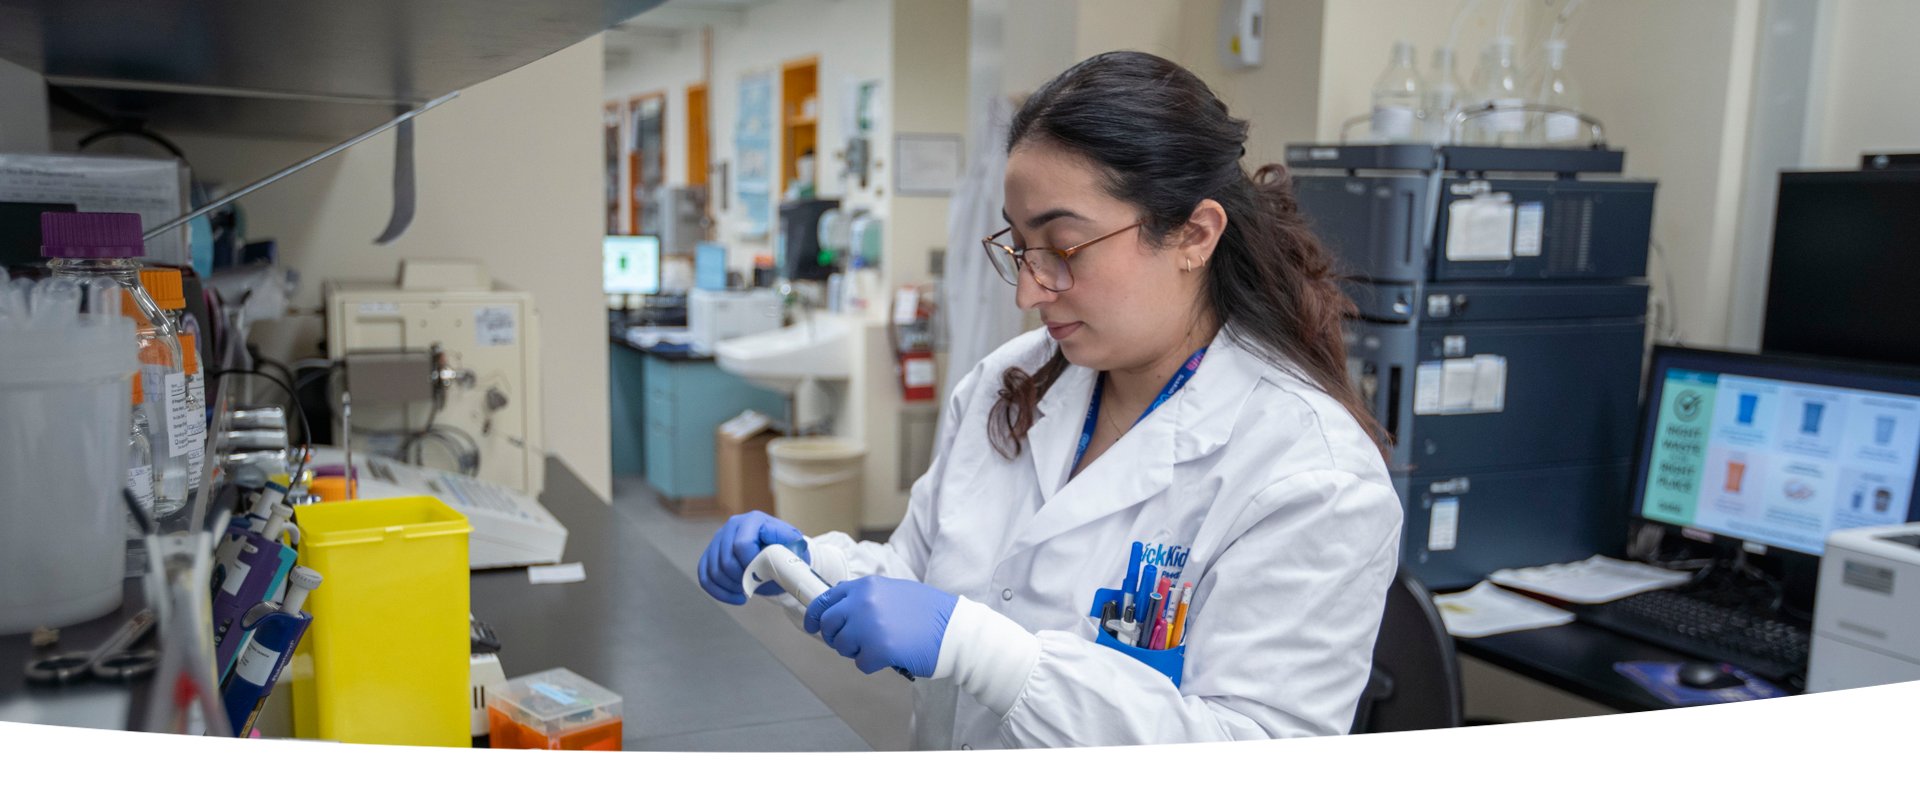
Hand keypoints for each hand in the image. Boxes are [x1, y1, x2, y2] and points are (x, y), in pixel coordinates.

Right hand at [697, 511, 804, 603]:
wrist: (777, 551)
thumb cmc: (786, 549)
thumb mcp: (793, 546)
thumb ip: (787, 550)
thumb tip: (779, 561)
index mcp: (754, 520)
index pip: (742, 544)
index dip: (751, 564)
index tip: (764, 573)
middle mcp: (733, 525)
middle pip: (726, 560)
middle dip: (742, 578)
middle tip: (756, 584)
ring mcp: (719, 538)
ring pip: (714, 570)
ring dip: (732, 586)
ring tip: (748, 589)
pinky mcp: (710, 553)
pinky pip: (705, 576)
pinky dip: (719, 592)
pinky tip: (736, 598)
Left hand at [804, 576, 956, 677]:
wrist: (954, 630)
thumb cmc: (929, 613)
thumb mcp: (894, 591)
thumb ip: (867, 597)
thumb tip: (842, 608)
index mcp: (867, 586)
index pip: (826, 599)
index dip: (814, 615)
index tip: (811, 625)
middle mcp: (863, 602)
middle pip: (828, 624)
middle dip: (836, 637)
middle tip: (852, 643)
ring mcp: (869, 625)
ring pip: (842, 646)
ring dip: (858, 651)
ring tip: (881, 645)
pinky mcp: (878, 649)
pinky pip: (860, 663)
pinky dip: (873, 664)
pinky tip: (890, 656)